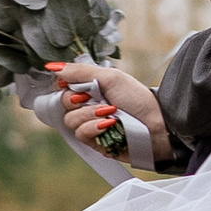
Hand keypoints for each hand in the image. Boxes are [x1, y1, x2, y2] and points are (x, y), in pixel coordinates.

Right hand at [45, 59, 172, 162]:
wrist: (157, 125)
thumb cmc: (138, 99)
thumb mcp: (110, 77)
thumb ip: (80, 72)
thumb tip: (53, 67)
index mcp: (90, 88)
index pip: (62, 86)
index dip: (64, 85)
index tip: (72, 85)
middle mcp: (87, 106)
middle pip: (62, 103)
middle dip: (78, 100)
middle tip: (95, 98)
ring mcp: (90, 125)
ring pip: (70, 120)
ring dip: (89, 114)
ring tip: (110, 112)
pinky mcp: (94, 142)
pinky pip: (80, 134)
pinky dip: (94, 127)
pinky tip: (110, 124)